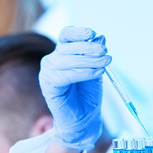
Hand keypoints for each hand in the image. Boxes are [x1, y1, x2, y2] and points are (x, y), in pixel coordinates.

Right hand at [39, 26, 110, 150]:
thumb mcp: (96, 70)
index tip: (92, 34)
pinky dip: (83, 72)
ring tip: (105, 63)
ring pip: (68, 60)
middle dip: (88, 48)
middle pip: (67, 46)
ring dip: (89, 61)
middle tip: (105, 52)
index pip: (66, 35)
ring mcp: (48, 72)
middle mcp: (52, 60)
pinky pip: (66, 75)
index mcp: (62, 53)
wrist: (83, 119)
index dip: (78, 32)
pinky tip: (97, 73)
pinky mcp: (48, 85)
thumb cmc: (88, 95)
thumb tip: (100, 37)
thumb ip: (96, 55)